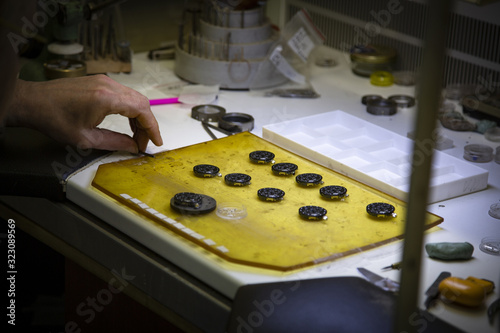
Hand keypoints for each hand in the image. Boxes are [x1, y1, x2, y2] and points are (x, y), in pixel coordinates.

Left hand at [5, 75, 162, 152]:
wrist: (33, 101)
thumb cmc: (53, 119)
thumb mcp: (85, 138)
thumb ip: (114, 142)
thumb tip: (133, 147)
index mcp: (106, 99)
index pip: (142, 110)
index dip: (153, 128)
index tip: (156, 142)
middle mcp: (108, 85)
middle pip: (141, 103)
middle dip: (147, 124)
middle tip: (144, 142)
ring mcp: (104, 81)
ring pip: (134, 98)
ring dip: (139, 117)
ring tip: (135, 136)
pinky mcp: (100, 81)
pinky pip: (124, 94)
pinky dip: (130, 109)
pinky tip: (126, 122)